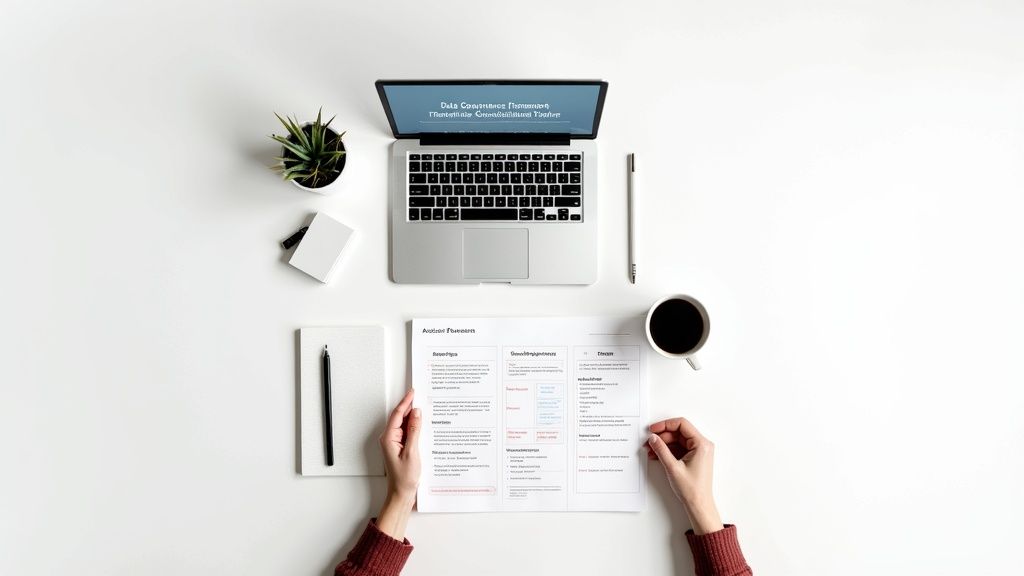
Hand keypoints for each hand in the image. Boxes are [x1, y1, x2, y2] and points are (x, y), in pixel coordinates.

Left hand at [375, 389, 420, 539]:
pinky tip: (423, 424)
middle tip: (421, 396)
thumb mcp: (412, 452)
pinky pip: (407, 433)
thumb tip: (416, 413)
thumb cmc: (404, 477)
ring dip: (413, 416)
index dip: (406, 402)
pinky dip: (415, 427)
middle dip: (410, 406)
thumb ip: (414, 431)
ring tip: (424, 407)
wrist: (401, 494)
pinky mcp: (400, 447)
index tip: (413, 392)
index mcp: (388, 438)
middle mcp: (389, 439)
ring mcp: (394, 443)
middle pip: (400, 417)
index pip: (397, 414)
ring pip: (404, 424)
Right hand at [647, 417, 723, 534]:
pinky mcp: (694, 457)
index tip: (653, 429)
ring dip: (663, 444)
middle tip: (649, 442)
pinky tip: (657, 455)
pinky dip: (668, 451)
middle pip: (678, 432)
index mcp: (701, 444)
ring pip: (677, 440)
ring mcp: (698, 451)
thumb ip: (661, 450)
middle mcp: (702, 445)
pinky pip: (679, 448)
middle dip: (662, 437)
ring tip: (651, 450)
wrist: (698, 504)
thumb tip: (653, 438)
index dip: (665, 425)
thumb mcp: (672, 467)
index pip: (682, 424)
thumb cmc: (692, 488)